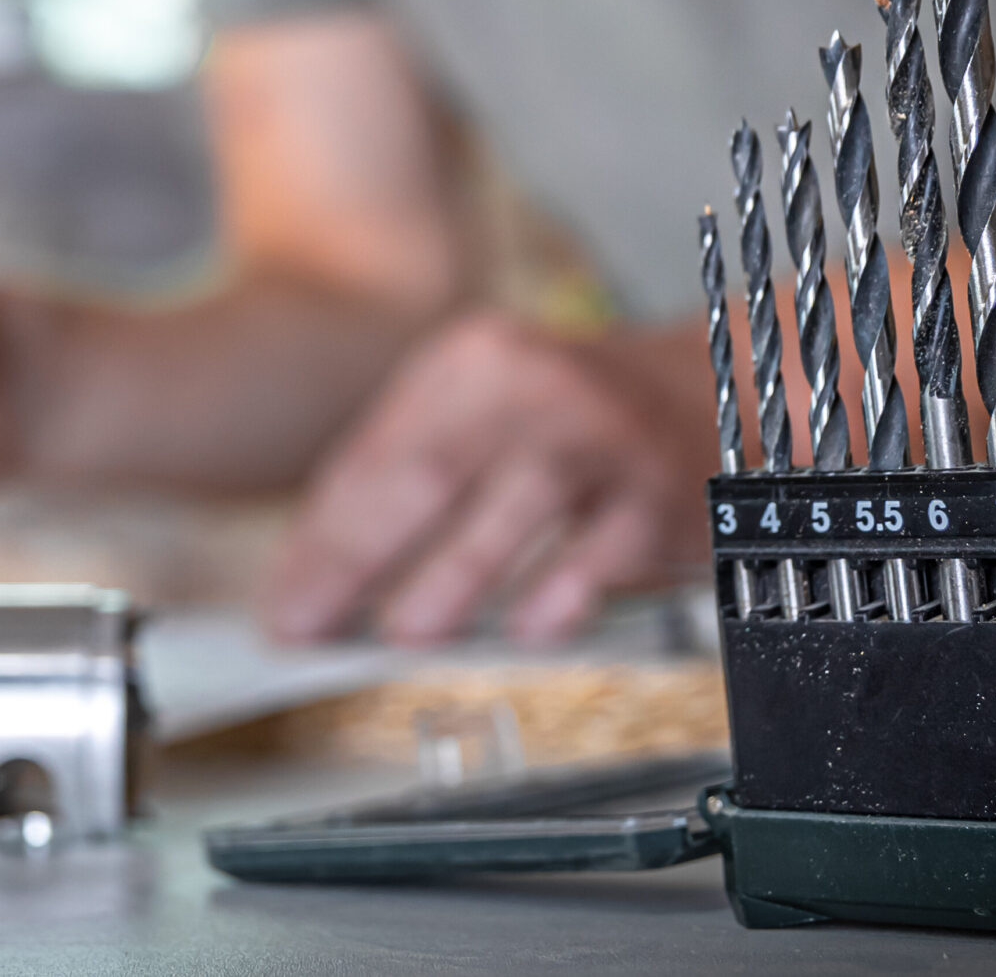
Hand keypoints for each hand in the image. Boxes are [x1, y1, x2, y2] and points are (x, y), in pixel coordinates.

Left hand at [262, 313, 713, 646]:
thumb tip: (317, 576)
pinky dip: (565, 589)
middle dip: (360, 556)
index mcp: (469, 362)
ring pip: (516, 501)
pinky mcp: (658, 486)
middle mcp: (531, 383)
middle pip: (429, 471)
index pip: (376, 456)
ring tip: (405, 632)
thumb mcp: (482, 419)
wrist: (711, 394)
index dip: (322, 537)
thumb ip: (405, 485)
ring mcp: (601, 430)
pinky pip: (605, 543)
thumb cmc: (573, 425)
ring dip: (455, 574)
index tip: (284, 604)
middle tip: (312, 623)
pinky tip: (529, 630)